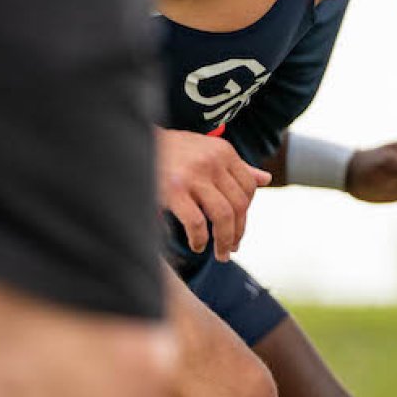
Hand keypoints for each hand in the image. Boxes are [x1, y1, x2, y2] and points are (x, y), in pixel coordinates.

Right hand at [157, 128, 270, 259]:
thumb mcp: (206, 150)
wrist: (130, 142)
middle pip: (240, 204)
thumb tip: (266, 179)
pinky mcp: (173, 191)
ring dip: (225, 240)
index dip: (246, 211)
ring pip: (224, 216)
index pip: (249, 187)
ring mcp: (193, 176)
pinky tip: (197, 246)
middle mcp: (213, 162)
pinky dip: (200, 239)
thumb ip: (235, 167)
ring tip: (220, 254)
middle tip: (231, 248)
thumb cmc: (170, 150)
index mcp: (224, 152)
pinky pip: (197, 223)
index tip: (238, 227)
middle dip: (238, 231)